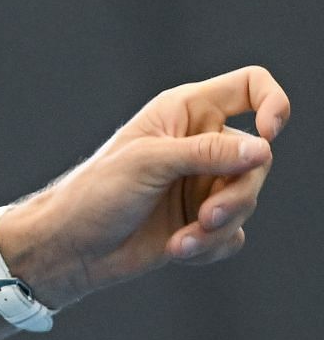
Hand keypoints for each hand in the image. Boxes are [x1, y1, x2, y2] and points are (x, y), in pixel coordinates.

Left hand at [2, 65, 289, 301]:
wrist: (67, 249)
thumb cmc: (94, 194)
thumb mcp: (148, 162)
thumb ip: (206, 153)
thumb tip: (262, 150)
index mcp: (187, 112)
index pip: (250, 88)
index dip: (273, 103)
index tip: (270, 132)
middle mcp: (200, 146)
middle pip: (257, 157)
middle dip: (239, 191)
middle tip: (208, 215)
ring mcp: (201, 186)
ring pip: (247, 199)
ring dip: (220, 224)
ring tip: (183, 241)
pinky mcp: (198, 224)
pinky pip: (232, 234)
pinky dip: (211, 245)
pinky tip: (178, 250)